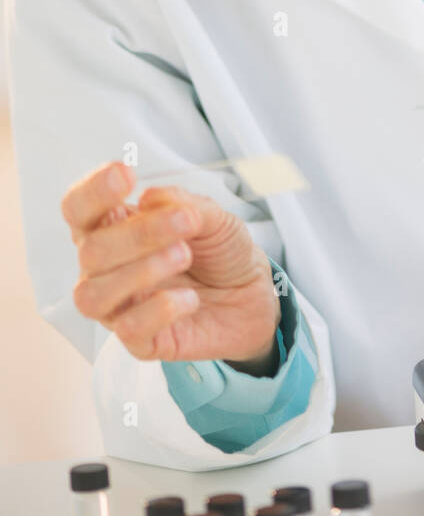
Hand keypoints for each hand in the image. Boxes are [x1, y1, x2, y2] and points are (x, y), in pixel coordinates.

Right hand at [63, 162, 280, 368]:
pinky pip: (128, 330)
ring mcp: (119, 306)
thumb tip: (149, 198)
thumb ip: (182, 203)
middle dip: (138, 233)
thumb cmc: (219, 248)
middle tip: (186, 222)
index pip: (78, 209)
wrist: (253, 292)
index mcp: (114, 228)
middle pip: (90, 251)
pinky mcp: (140, 341)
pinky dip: (160, 309)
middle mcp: (106, 268)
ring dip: (140, 271)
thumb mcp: (212, 215)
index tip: (126, 173)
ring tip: (184, 255)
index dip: (93, 191)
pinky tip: (189, 297)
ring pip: (94, 295)